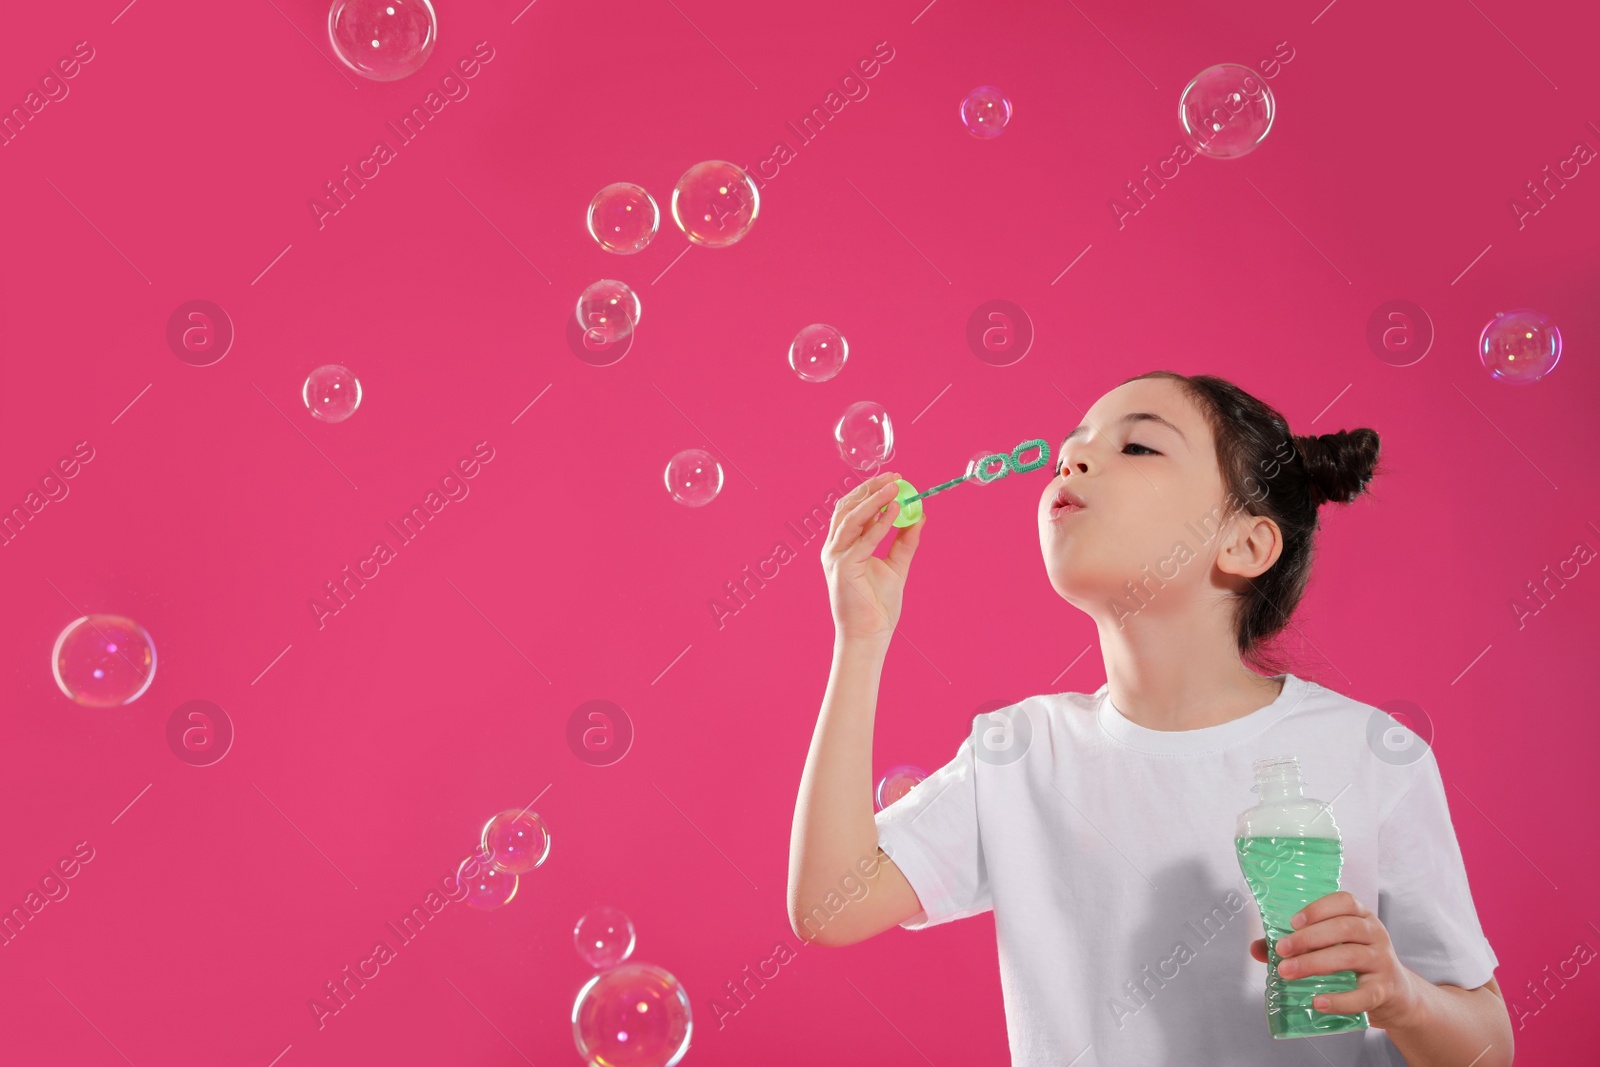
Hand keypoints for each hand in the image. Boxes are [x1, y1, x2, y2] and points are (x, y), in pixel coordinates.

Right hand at [821, 470, 924, 642]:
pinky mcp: (842, 566)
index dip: (871, 491)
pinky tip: (895, 511)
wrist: (870, 634)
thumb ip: (905, 541)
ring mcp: (835, 556)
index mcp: (843, 545)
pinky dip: (879, 522)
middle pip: (848, 507)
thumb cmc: (877, 605)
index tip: (894, 479)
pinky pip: (863, 538)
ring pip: (852, 517)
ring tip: (895, 487)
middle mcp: (835, 547)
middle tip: (895, 477)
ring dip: (874, 499)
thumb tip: (919, 516)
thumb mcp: (896, 566)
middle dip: (871, 489)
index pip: (853, 509)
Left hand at [1248, 890, 1421, 1029]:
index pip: (1345, 901)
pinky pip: (1364, 995)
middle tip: (1281, 950)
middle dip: (1308, 938)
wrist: (1396, 995)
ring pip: (1350, 956)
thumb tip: (1256, 948)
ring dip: (1314, 963)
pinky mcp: (1384, 990)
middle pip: (1343, 928)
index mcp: (1361, 917)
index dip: (1318, 909)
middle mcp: (1375, 934)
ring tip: (1288, 972)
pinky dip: (1340, 1000)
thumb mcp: (1333, 947)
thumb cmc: (1356, 965)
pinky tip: (1318, 1002)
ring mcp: (1382, 962)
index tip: (1293, 922)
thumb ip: (1296, 945)